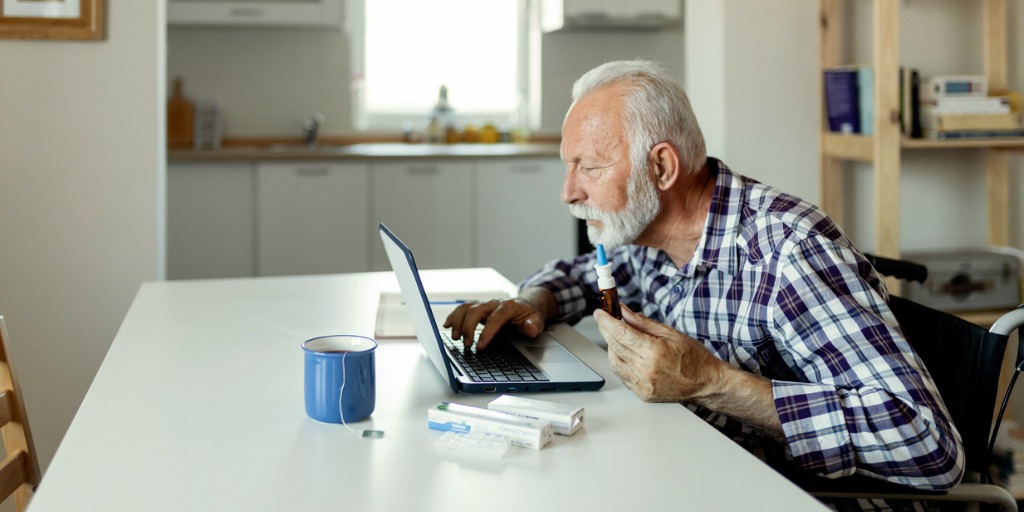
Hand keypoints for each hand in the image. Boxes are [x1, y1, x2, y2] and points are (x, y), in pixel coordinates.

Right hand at [443, 298, 545, 349]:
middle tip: (467, 344)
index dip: (486, 332)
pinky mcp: (478, 308)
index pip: (495, 318)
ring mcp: (485, 305)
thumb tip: (530, 327)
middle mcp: (494, 304)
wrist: (526, 304)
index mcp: (509, 307)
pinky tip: (447, 325)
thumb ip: (534, 326)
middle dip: (468, 327)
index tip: (479, 346)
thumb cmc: (530, 314)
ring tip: (455, 337)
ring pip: (467, 308)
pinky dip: (453, 316)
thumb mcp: (538, 321)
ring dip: (458, 322)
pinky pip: (463, 308)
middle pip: (476, 311)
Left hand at [595, 305, 783, 437]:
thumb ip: (642, 322)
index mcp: (653, 352)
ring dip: (612, 347)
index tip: (600, 312)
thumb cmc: (693, 358)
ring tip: (621, 338)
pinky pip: (622, 375)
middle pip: (614, 346)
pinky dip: (620, 362)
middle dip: (607, 330)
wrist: (706, 383)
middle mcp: (645, 370)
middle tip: (607, 320)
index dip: (606, 321)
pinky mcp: (642, 393)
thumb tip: (623, 311)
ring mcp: (642, 384)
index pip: (620, 333)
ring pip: (614, 362)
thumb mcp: (670, 333)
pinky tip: (628, 355)